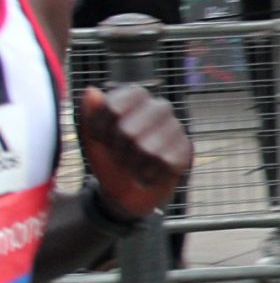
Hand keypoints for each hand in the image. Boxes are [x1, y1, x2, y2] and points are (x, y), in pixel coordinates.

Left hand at [78, 84, 192, 221]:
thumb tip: (92, 91)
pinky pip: (165, 162)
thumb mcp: (92, 138)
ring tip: (134, 165)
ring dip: (133, 165)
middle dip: (118, 151)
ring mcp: (175, 127)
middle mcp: (158, 107)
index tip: (100, 137)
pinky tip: (149, 172)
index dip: (102, 127)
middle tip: (118, 156)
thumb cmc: (108, 158)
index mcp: (136, 98)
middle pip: (128, 131)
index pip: (114, 106)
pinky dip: (150, 174)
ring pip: (147, 149)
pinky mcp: (186, 149)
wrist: (126, 190)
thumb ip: (90, 113)